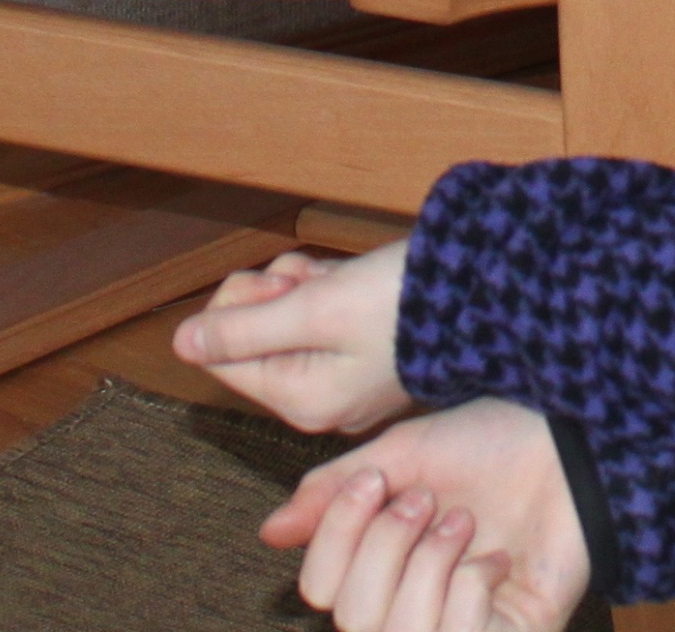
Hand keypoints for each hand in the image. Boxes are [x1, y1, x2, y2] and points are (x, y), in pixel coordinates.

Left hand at [174, 240, 411, 433]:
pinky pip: (328, 324)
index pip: (223, 356)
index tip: (276, 282)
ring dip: (303, 288)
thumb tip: (184, 340)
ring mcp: (351, 379)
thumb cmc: (406, 302)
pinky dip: (331, 293)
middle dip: (273, 295)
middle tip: (308, 275)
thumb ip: (242, 327)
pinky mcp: (375, 355)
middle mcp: (323, 400)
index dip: (237, 307)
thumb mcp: (313, 308)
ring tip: (337, 274)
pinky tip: (355, 279)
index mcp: (303, 401)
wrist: (490, 285)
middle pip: (256, 340)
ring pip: (291, 324)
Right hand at [266, 398, 590, 631]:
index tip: (377, 483)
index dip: (336, 538)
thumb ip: (337, 492)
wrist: (576, 438)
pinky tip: (498, 557)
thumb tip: (272, 532)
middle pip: (351, 616)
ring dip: (430, 564)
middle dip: (386, 546)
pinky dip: (471, 588)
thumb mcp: (405, 455)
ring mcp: (460, 625)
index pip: (319, 590)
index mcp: (386, 562)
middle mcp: (415, 601)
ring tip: (465, 522)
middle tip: (429, 502)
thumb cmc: (496, 443)